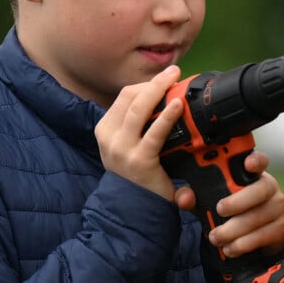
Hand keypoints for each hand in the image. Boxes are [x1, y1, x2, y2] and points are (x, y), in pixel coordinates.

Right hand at [95, 65, 184, 201]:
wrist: (132, 210)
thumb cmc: (135, 175)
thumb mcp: (128, 146)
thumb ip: (139, 126)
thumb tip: (164, 100)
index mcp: (105, 129)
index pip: (125, 96)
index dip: (146, 85)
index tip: (165, 80)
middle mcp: (109, 136)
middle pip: (130, 96)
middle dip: (154, 82)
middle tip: (173, 72)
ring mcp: (122, 148)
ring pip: (140, 108)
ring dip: (159, 90)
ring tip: (176, 79)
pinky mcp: (140, 160)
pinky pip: (155, 132)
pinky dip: (167, 116)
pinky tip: (178, 105)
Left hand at [204, 151, 283, 257]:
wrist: (253, 238)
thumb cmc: (231, 211)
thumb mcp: (210, 201)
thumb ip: (195, 196)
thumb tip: (184, 199)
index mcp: (253, 175)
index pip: (259, 161)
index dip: (255, 160)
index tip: (248, 164)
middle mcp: (269, 188)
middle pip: (260, 190)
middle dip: (238, 202)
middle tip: (219, 210)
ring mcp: (277, 209)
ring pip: (258, 217)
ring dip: (234, 230)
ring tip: (216, 237)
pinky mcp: (281, 229)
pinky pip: (262, 237)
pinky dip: (243, 244)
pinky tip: (230, 248)